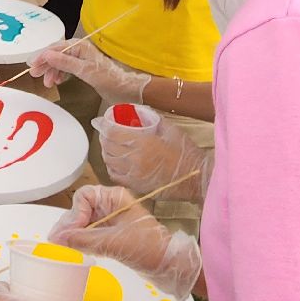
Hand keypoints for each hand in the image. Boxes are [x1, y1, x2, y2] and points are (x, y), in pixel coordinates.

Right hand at [30, 39, 147, 102]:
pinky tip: (58, 81)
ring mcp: (81, 59)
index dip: (42, 56)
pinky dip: (60, 74)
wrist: (125, 88)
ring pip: (60, 63)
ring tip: (48, 83)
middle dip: (45, 65)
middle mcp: (79, 50)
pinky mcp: (83, 68)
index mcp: (80, 47)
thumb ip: (65, 63)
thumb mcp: (85, 71)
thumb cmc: (108, 78)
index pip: (55, 49)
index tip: (32, 66)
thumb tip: (47, 55)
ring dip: (52, 72)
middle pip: (56, 55)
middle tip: (35, 75)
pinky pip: (66, 68)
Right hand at [48, 186, 202, 298]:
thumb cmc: (150, 248)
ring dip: (74, 234)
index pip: (84, 197)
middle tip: (60, 242)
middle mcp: (111, 206)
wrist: (169, 266)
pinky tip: (77, 249)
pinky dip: (81, 242)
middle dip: (70, 225)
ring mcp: (110, 221)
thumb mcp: (114, 243)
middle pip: (80, 209)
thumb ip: (83, 240)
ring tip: (66, 247)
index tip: (71, 232)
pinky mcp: (110, 235)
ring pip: (82, 223)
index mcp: (115, 198)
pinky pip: (88, 234)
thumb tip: (57, 239)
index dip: (75, 213)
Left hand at [90, 115, 211, 200]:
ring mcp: (133, 174)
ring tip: (110, 145)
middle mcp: (134, 159)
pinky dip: (111, 166)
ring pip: (108, 161)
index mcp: (142, 142)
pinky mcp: (136, 186)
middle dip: (104, 137)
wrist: (196, 178)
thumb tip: (139, 114)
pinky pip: (114, 175)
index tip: (103, 122)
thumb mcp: (171, 130)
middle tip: (107, 132)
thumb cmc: (186, 153)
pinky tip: (116, 161)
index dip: (105, 125)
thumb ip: (153, 120)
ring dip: (106, 151)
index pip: (113, 132)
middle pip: (107, 146)